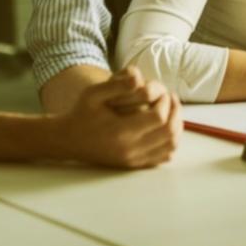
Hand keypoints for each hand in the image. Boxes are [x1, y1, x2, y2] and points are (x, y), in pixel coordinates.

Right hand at [55, 68, 179, 168]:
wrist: (68, 139)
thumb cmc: (82, 112)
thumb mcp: (94, 93)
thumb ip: (117, 84)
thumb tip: (139, 79)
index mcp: (120, 131)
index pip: (158, 118)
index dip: (166, 103)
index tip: (163, 93)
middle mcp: (129, 150)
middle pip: (169, 133)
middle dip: (175, 113)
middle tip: (172, 99)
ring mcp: (132, 160)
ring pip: (170, 147)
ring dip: (177, 127)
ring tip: (171, 111)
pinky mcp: (133, 165)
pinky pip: (162, 157)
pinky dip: (170, 143)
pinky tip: (165, 128)